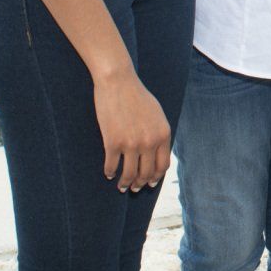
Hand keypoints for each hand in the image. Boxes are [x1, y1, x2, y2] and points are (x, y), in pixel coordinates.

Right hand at [91, 69, 171, 193]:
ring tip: (121, 186)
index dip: (155, 177)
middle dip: (140, 184)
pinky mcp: (112, 142)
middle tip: (134, 188)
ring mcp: (131, 144)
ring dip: (125, 184)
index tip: (149, 182)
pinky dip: (109, 172)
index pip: (162, 165)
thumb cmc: (137, 96)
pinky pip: (111, 166)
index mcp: (163, 134)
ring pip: (129, 174)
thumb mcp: (157, 114)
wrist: (118, 82)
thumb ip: (159, 133)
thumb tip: (157, 153)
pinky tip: (108, 173)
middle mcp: (149, 142)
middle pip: (146, 173)